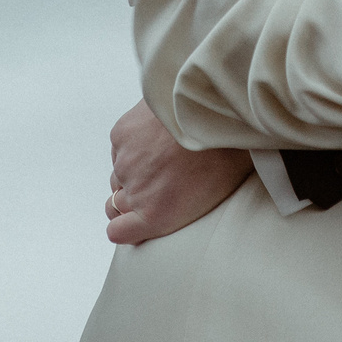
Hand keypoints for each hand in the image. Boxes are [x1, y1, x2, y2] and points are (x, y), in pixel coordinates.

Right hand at [105, 100, 252, 244]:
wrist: (216, 109)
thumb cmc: (226, 154)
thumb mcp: (212, 198)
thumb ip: (178, 211)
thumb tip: (174, 210)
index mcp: (157, 215)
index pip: (118, 232)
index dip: (126, 225)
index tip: (136, 219)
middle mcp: (135, 193)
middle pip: (115, 205)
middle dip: (132, 198)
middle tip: (157, 182)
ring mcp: (124, 163)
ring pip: (118, 175)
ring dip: (134, 169)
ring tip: (162, 154)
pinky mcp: (120, 135)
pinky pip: (120, 148)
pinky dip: (133, 144)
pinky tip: (156, 134)